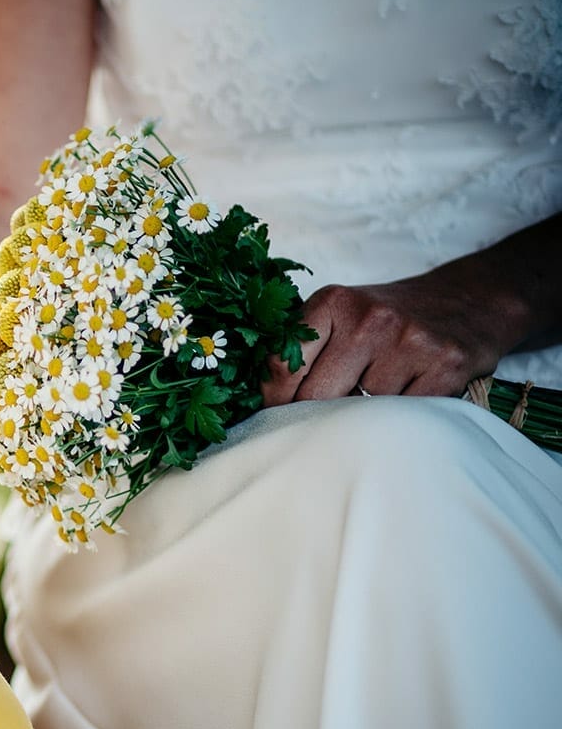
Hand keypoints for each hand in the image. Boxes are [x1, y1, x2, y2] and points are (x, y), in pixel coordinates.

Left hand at [261, 270, 533, 404]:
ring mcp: (410, 342)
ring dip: (361, 418)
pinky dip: (398, 420)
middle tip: (314, 428)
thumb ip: (301, 346)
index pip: (283, 366)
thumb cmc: (389, 318)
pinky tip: (402, 404)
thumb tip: (257, 399)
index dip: (272, 401)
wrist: (471, 300)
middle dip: (312, 418)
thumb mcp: (340, 314)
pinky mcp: (445, 366)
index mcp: (332, 303)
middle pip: (316, 398)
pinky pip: (403, 416)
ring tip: (370, 405)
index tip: (270, 419)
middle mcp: (370, 319)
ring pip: (361, 412)